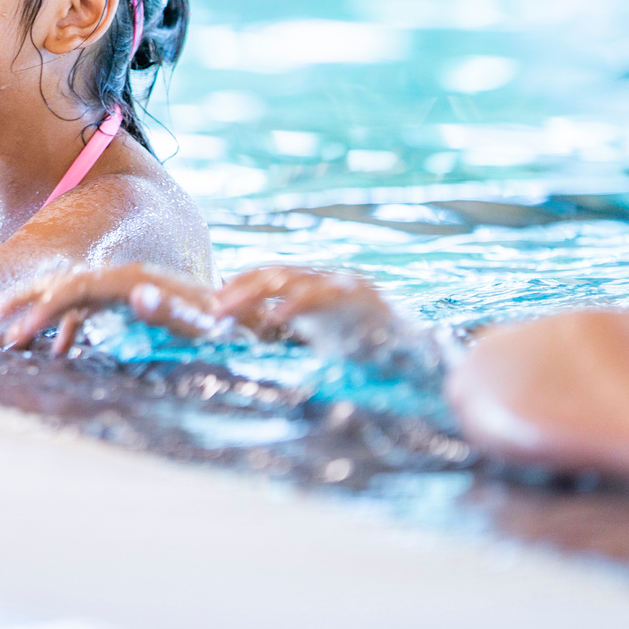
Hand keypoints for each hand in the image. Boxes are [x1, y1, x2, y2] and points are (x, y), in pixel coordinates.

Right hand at [1, 264, 222, 355]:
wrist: (247, 316)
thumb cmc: (226, 327)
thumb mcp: (203, 321)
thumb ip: (172, 308)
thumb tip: (138, 295)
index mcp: (131, 279)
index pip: (74, 289)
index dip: (43, 310)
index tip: (18, 335)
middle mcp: (123, 278)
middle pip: (63, 284)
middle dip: (26, 303)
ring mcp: (125, 289)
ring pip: (71, 297)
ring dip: (40, 315)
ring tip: (10, 338)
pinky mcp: (131, 303)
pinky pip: (89, 312)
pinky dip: (66, 328)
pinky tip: (57, 352)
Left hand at [209, 266, 399, 349]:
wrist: (414, 354)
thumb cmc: (366, 348)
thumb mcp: (321, 336)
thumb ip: (294, 328)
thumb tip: (256, 330)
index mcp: (316, 285)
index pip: (273, 274)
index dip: (243, 282)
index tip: (215, 296)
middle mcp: (327, 278)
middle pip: (276, 273)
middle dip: (241, 288)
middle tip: (214, 306)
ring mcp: (343, 283)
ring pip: (293, 278)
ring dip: (257, 292)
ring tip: (231, 307)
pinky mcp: (358, 295)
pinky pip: (321, 295)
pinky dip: (295, 304)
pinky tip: (275, 317)